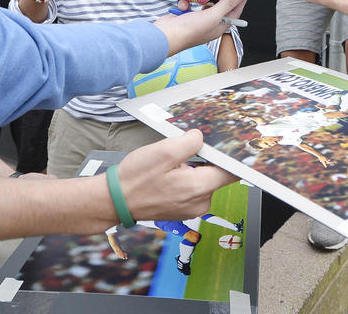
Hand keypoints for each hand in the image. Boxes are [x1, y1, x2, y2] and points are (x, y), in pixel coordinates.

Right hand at [118, 130, 236, 219]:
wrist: (115, 200)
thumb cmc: (136, 178)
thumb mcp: (163, 151)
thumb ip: (189, 142)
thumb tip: (201, 138)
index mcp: (198, 188)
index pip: (231, 172)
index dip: (233, 157)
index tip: (231, 145)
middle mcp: (200, 202)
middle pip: (218, 175)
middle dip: (206, 160)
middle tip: (187, 150)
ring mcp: (192, 208)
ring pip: (204, 180)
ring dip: (195, 169)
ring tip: (173, 164)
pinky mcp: (183, 208)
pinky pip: (194, 189)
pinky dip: (187, 178)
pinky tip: (170, 173)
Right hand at [153, 0, 248, 55]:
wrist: (165, 36)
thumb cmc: (190, 31)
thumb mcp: (213, 16)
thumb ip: (228, 3)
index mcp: (220, 26)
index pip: (235, 11)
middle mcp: (210, 23)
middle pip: (220, 5)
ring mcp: (198, 19)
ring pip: (203, 3)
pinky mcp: (186, 15)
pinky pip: (189, 4)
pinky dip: (186, 3)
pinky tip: (183, 6)